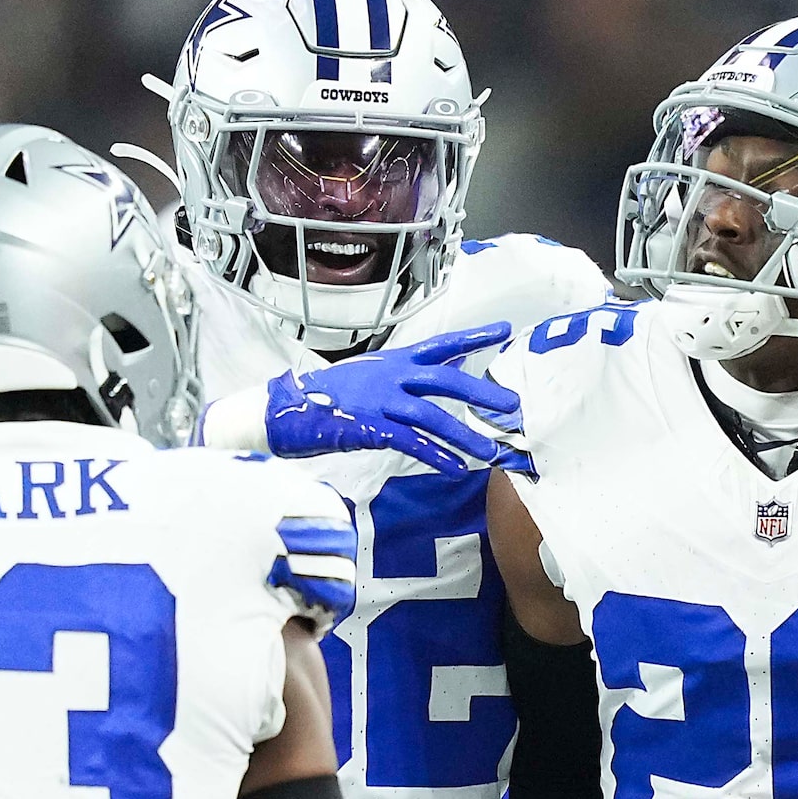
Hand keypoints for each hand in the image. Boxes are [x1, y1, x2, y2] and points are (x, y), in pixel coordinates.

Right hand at [262, 323, 516, 473]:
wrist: (286, 411)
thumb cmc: (331, 398)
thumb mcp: (374, 376)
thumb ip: (411, 372)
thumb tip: (450, 364)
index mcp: (394, 362)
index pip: (441, 345)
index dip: (472, 338)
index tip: (503, 330)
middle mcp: (390, 376)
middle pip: (445, 381)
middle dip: (481, 393)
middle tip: (511, 407)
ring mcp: (379, 401)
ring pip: (431, 416)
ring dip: (463, 435)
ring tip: (489, 452)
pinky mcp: (368, 427)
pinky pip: (409, 442)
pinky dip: (434, 455)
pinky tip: (454, 468)